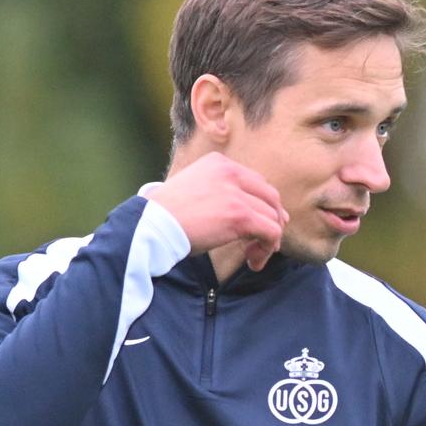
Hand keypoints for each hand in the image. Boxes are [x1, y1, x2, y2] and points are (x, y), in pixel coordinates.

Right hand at [148, 153, 287, 270]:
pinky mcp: (240, 215)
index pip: (256, 182)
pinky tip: (253, 261)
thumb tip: (250, 213)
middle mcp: (230, 172)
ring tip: (253, 257)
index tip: (259, 226)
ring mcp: (236, 193)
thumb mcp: (194, 190)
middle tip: (264, 243)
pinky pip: (271, 232)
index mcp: (219, 163)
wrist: (152, 225)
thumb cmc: (167, 216)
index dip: (263, 206)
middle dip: (273, 221)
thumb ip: (219, 193)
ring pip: (273, 217)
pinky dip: (267, 249)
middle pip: (270, 197)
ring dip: (268, 241)